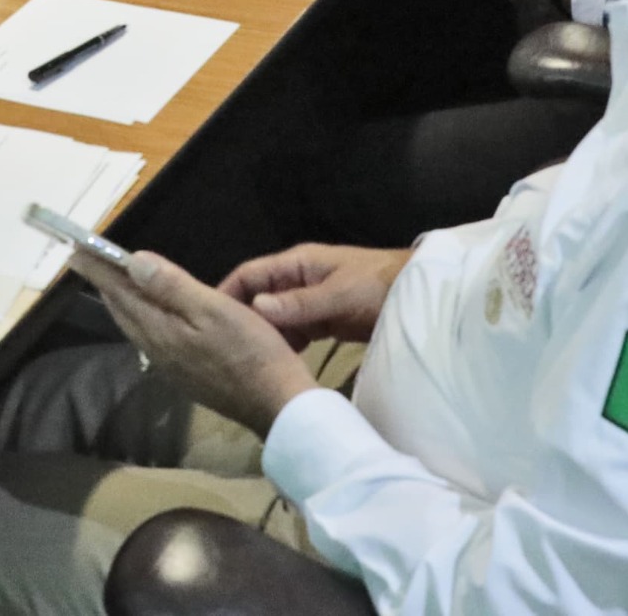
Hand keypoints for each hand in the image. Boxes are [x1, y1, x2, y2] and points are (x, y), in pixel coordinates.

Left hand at [73, 250, 318, 438]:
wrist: (276, 406)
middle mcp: (158, 350)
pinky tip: (154, 316)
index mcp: (161, 330)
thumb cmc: (251, 351)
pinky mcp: (187, 376)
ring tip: (116, 283)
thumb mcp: (215, 310)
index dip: (100, 270)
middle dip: (106, 284)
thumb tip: (133, 263)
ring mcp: (172, 367)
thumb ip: (173, 287)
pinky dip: (143, 318)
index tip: (76, 251)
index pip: (122, 293)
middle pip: (124, 311)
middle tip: (89, 262)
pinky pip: (152, 339)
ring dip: (123, 302)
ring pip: (137, 327)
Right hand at [218, 243, 411, 348]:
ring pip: (274, 318)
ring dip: (263, 336)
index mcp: (296, 264)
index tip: (208, 321)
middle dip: (242, 320)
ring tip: (244, 362)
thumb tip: (256, 307)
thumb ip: (300, 303)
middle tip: (223, 349)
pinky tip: (275, 364)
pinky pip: (293, 332)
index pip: (249, 275)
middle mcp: (297, 280)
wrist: (419, 296)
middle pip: (258, 298)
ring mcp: (309, 301)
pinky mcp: (322, 321)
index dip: (227, 294)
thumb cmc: (378, 285)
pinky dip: (284, 345)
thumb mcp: (339, 294)